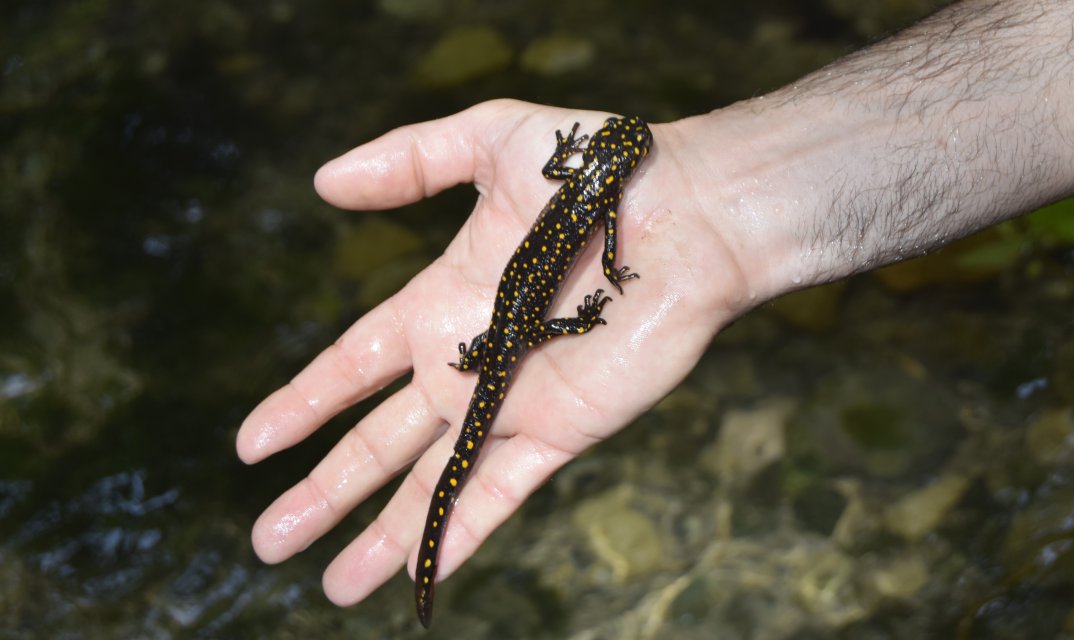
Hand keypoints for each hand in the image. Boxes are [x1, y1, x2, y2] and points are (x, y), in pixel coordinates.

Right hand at [236, 100, 747, 606]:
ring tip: (326, 585)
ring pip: (431, 483)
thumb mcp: (492, 141)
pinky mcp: (562, 430)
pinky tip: (415, 574)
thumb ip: (410, 162)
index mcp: (442, 303)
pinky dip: (457, 535)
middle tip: (268, 539)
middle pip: (378, 442)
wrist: (688, 212)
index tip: (252, 445)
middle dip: (323, 489)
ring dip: (377, 534)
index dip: (304, 403)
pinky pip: (498, 493)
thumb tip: (323, 181)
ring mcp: (513, 403)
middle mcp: (468, 364)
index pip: (355, 366)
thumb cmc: (598, 170)